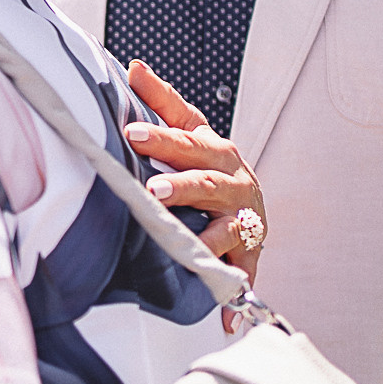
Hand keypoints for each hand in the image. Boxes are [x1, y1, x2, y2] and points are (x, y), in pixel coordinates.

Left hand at [124, 60, 266, 282]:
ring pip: (227, 226)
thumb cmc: (208, 167)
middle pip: (207, 179)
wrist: (251, 209)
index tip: (131, 132)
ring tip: (185, 246)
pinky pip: (241, 274)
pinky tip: (225, 317)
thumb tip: (132, 66)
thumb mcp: (190, 132)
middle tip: (154, 190)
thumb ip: (162, 100)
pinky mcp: (250, 254)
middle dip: (182, 184)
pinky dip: (233, 296)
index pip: (187, 134)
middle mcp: (234, 181)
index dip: (162, 133)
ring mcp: (245, 218)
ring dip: (206, 237)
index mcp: (215, 149)